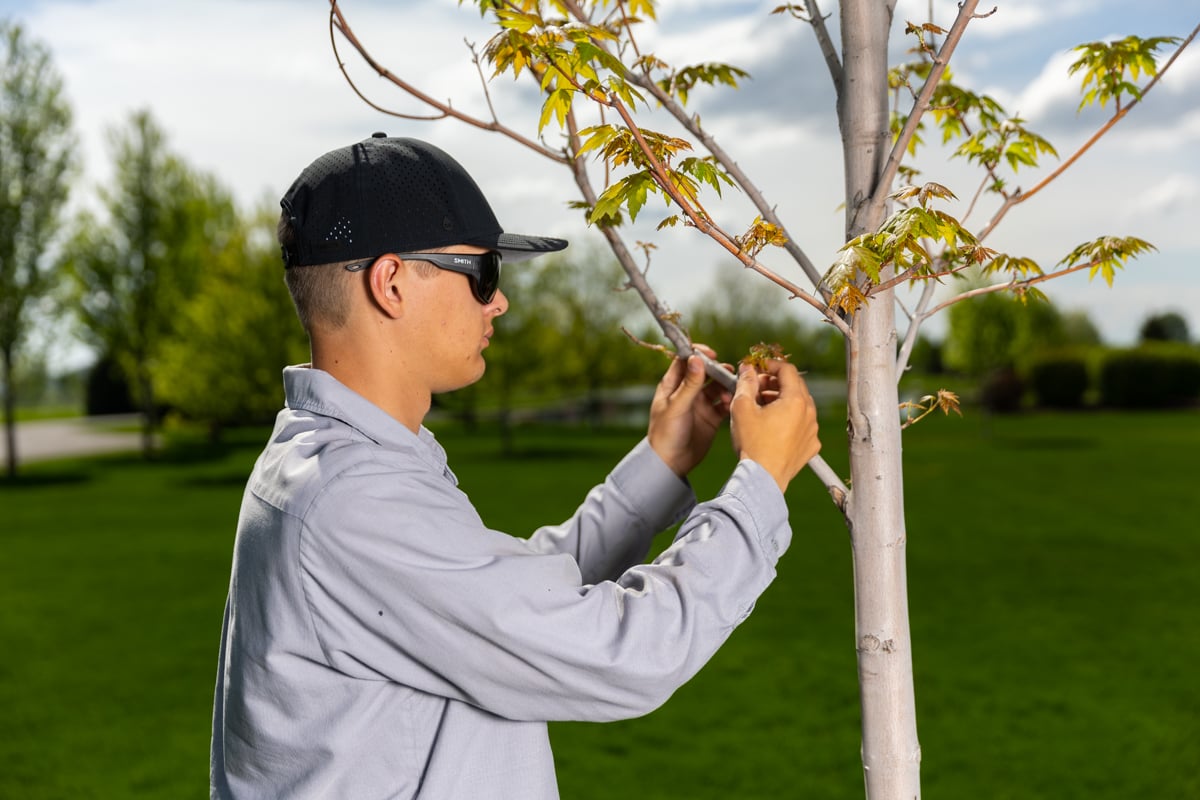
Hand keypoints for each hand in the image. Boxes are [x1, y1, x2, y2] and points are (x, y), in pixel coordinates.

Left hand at [647, 345, 731, 477]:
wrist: (670, 463)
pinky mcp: (710, 417)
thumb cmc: (665, 434)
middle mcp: (687, 392)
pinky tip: (732, 404)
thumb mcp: (677, 406)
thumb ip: (689, 384)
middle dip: (718, 370)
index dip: (698, 354)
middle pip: (705, 372)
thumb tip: (697, 359)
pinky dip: (730, 401)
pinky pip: (723, 404)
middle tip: (728, 372)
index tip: (712, 354)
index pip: (685, 361)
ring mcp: (700, 404)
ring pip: (717, 387)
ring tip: (731, 391)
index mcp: (672, 385)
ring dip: (725, 386)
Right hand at [730, 360, 819, 492]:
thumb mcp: (742, 408)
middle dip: (775, 382)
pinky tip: (773, 426)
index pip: (788, 370)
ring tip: (762, 407)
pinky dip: (790, 420)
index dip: (771, 365)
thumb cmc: (753, 444)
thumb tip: (747, 369)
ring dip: (782, 400)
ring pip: (800, 405)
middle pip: (795, 386)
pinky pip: (802, 424)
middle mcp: (809, 413)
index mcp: (796, 400)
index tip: (758, 368)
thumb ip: (745, 383)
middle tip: (757, 387)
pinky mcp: (811, 445)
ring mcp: (812, 430)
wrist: (763, 478)